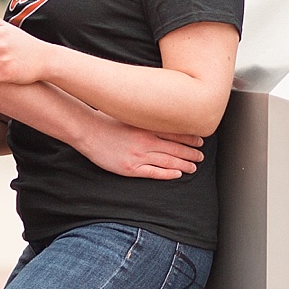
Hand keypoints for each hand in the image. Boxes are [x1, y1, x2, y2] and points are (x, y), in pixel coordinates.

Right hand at [82, 116, 205, 180]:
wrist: (87, 130)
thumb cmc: (105, 120)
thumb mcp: (129, 114)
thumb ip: (145, 117)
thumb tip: (159, 114)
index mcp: (147, 126)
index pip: (176, 133)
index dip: (190, 138)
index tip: (200, 140)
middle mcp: (147, 141)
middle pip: (176, 149)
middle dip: (191, 153)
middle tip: (201, 156)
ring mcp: (139, 155)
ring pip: (169, 161)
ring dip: (184, 164)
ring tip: (194, 167)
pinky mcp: (131, 168)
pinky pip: (154, 172)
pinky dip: (168, 174)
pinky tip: (178, 174)